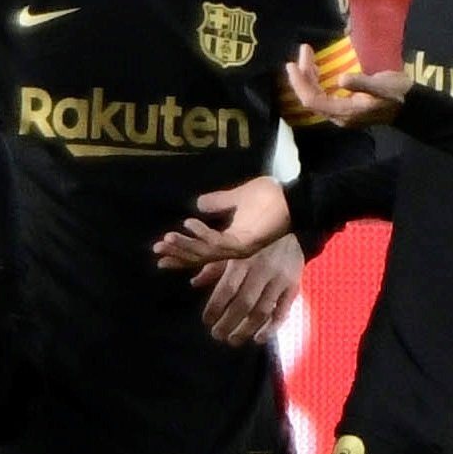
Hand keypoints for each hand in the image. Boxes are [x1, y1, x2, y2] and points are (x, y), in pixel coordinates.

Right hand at [156, 175, 293, 269]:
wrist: (294, 198)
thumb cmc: (271, 197)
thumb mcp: (238, 196)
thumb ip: (219, 202)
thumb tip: (197, 204)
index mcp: (231, 240)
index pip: (201, 250)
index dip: (181, 250)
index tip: (160, 250)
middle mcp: (234, 247)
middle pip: (200, 256)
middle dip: (178, 253)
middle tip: (157, 249)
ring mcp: (240, 246)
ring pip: (206, 253)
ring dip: (186, 245)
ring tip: (168, 238)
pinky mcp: (247, 242)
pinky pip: (220, 243)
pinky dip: (203, 235)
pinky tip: (190, 224)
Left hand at [193, 232, 302, 346]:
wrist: (293, 229)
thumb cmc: (256, 241)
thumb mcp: (233, 247)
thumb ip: (214, 266)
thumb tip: (194, 283)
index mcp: (243, 259)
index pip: (227, 289)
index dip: (215, 308)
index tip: (206, 321)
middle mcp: (261, 270)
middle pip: (243, 303)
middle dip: (228, 323)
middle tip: (216, 335)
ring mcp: (278, 280)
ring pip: (262, 311)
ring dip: (246, 330)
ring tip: (233, 340)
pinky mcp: (293, 287)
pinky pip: (282, 312)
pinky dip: (270, 328)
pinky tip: (258, 338)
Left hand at [282, 44, 407, 128]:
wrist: (409, 106)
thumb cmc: (397, 94)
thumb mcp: (382, 86)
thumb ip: (361, 83)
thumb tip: (340, 79)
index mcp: (345, 112)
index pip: (313, 100)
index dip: (300, 83)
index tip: (292, 64)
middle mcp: (338, 116)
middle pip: (311, 98)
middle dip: (303, 76)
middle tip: (305, 50)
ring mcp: (341, 114)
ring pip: (315, 97)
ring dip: (308, 77)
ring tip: (307, 55)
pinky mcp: (344, 108)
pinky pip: (322, 96)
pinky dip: (316, 81)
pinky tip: (316, 69)